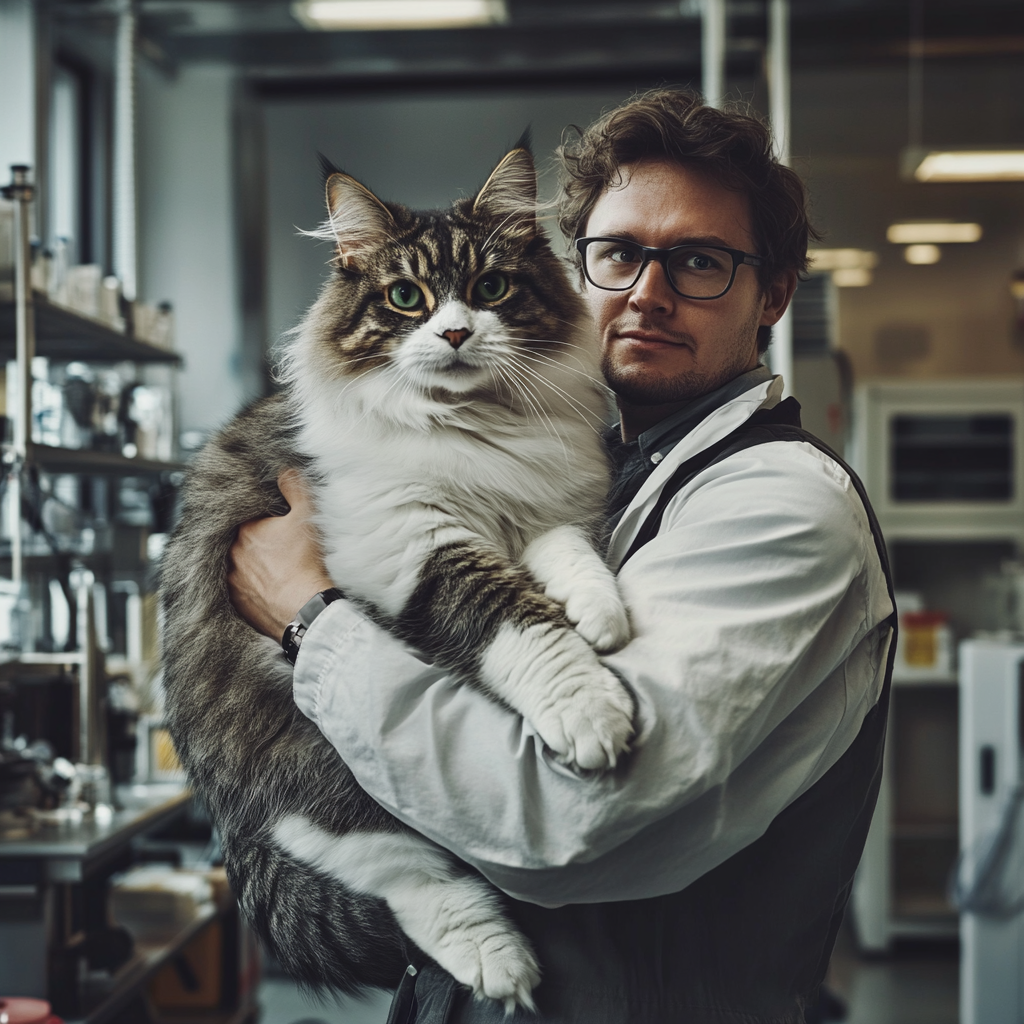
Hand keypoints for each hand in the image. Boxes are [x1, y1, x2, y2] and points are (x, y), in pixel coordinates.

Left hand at [227, 468, 334, 638]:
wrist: (304, 607)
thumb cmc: (304, 563)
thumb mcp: (306, 516)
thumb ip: (295, 489)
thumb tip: (285, 472)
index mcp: (246, 531)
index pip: (247, 517)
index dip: (262, 519)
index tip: (274, 525)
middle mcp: (232, 554)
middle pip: (241, 541)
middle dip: (255, 542)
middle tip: (273, 546)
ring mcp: (232, 580)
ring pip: (237, 565)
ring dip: (250, 564)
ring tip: (271, 567)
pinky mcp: (237, 602)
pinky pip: (239, 589)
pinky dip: (250, 587)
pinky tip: (266, 586)